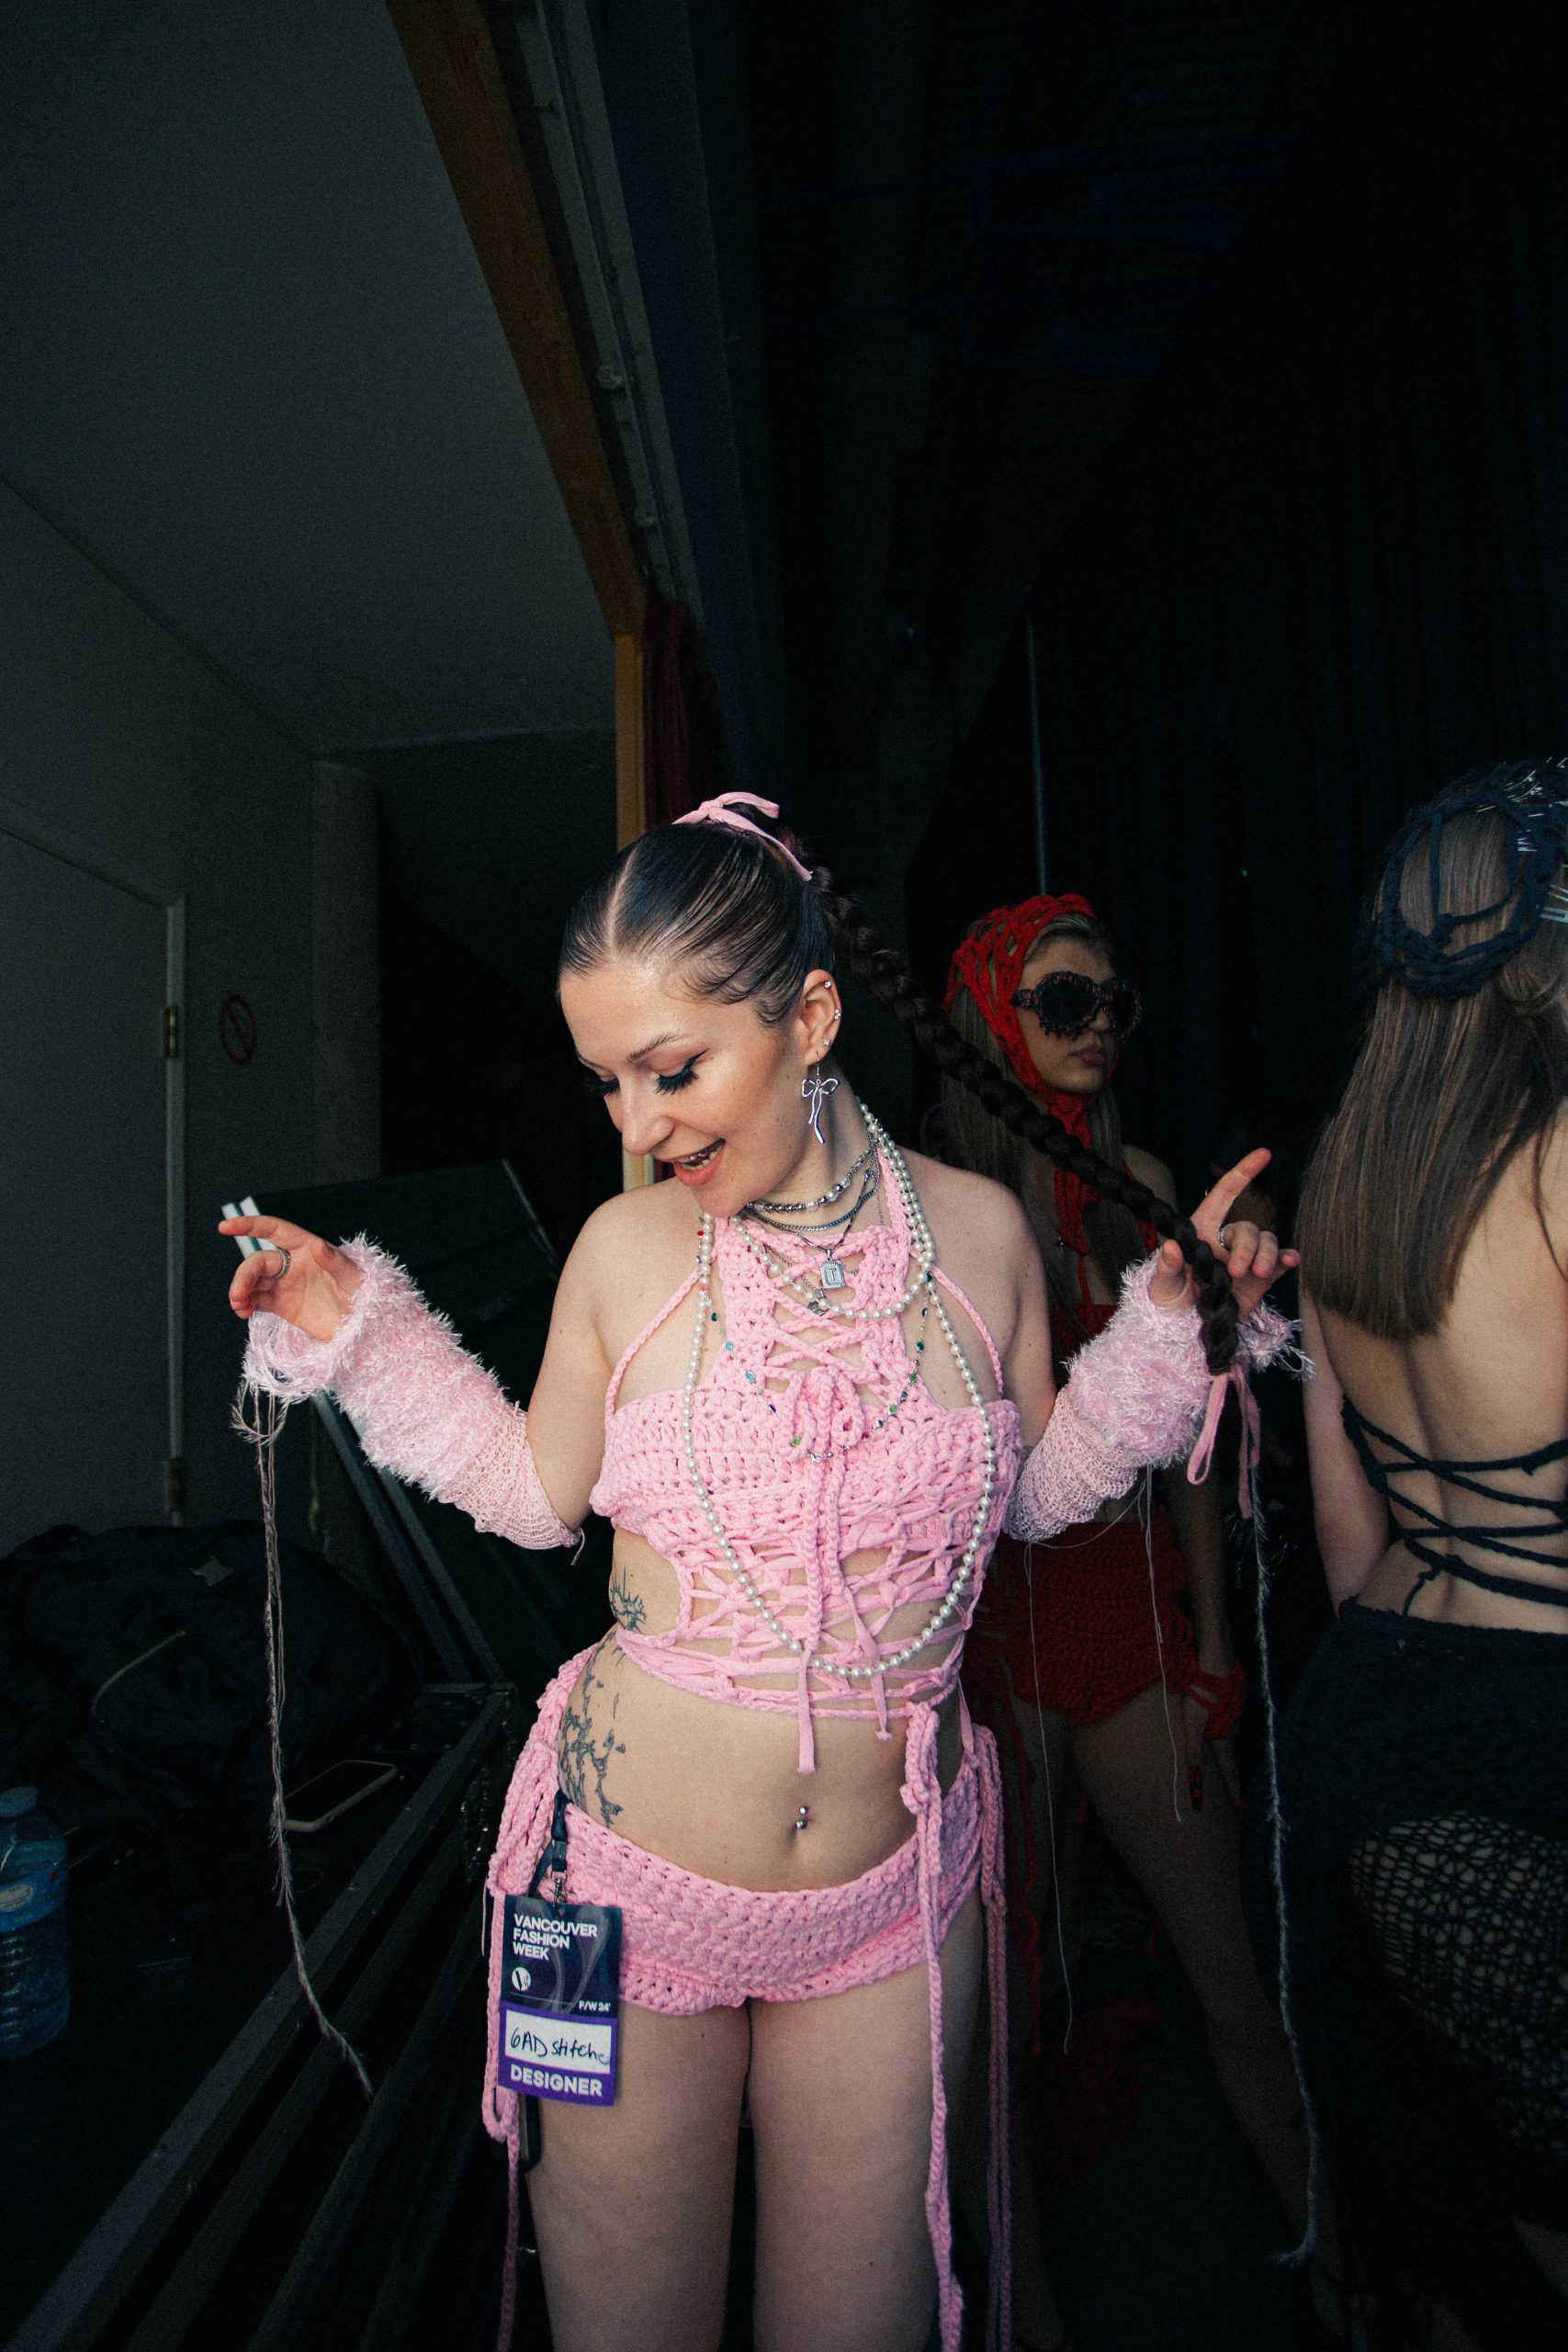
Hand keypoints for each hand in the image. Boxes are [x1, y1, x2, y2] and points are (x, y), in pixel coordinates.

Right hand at [219, 1215, 361, 1343]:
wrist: (363, 1328)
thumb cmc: (364, 1295)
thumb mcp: (353, 1277)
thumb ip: (335, 1261)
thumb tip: (317, 1245)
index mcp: (308, 1248)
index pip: (275, 1230)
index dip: (249, 1225)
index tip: (225, 1227)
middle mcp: (293, 1263)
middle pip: (258, 1261)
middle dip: (243, 1275)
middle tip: (238, 1295)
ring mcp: (285, 1284)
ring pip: (253, 1281)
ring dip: (240, 1291)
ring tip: (239, 1307)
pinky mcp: (282, 1305)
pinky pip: (256, 1300)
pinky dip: (245, 1304)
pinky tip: (243, 1312)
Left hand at [1147, 1147, 1298, 1321]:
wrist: (1185, 1332)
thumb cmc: (1168, 1302)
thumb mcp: (1162, 1286)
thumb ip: (1168, 1267)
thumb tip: (1171, 1247)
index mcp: (1201, 1232)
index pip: (1224, 1194)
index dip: (1243, 1172)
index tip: (1265, 1154)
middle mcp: (1225, 1242)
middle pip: (1247, 1228)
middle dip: (1246, 1247)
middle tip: (1235, 1272)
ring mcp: (1246, 1259)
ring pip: (1266, 1242)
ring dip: (1266, 1254)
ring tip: (1258, 1274)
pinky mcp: (1261, 1279)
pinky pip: (1280, 1261)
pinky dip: (1287, 1258)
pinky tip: (1290, 1261)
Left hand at [1180, 1693, 1244, 1811]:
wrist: (1216, 1663)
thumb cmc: (1201, 1695)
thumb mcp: (1192, 1723)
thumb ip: (1193, 1749)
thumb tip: (1194, 1776)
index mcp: (1223, 1737)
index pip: (1229, 1771)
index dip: (1234, 1791)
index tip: (1241, 1809)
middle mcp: (1232, 1727)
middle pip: (1231, 1755)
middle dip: (1231, 1773)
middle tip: (1233, 1789)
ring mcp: (1234, 1712)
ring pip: (1229, 1735)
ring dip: (1226, 1749)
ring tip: (1224, 1761)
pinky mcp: (1232, 1699)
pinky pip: (1228, 1718)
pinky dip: (1224, 1727)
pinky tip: (1218, 1722)